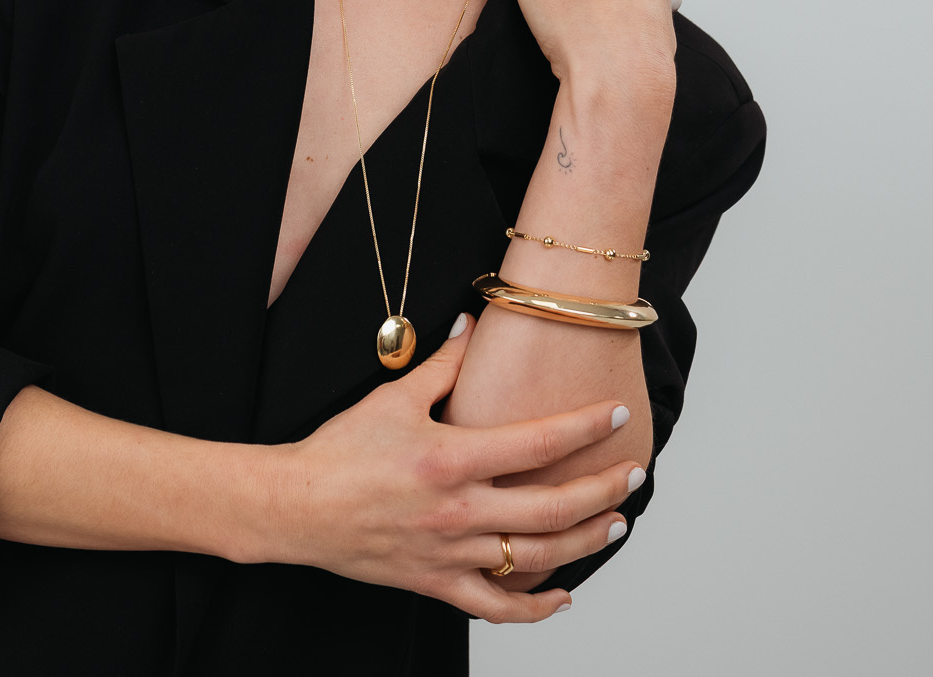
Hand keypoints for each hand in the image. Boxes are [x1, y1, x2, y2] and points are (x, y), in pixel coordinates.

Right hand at [271, 313, 642, 623]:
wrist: (297, 507)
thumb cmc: (341, 449)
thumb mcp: (393, 396)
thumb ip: (443, 364)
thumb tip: (472, 323)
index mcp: (452, 458)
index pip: (538, 442)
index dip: (585, 427)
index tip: (617, 414)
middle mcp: (459, 510)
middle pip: (552, 507)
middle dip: (604, 490)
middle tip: (634, 474)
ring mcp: (450, 552)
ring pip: (536, 559)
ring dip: (585, 542)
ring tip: (615, 523)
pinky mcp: (435, 582)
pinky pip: (495, 607)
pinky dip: (535, 608)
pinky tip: (562, 597)